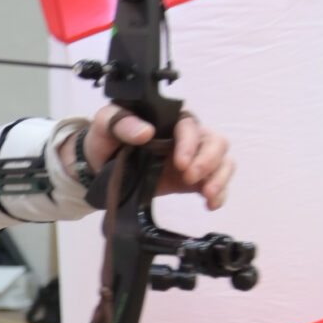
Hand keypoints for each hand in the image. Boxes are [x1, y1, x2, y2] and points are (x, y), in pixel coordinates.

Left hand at [80, 106, 233, 209]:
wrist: (99, 165)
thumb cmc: (105, 138)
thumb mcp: (106, 123)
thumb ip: (122, 123)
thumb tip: (146, 132)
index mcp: (169, 119)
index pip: (190, 126)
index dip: (190, 144)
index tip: (180, 163)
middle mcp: (187, 137)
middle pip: (215, 142)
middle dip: (209, 161)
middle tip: (191, 178)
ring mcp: (193, 158)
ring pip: (222, 161)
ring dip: (220, 178)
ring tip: (207, 195)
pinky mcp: (193, 179)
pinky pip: (216, 182)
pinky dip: (220, 194)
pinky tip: (211, 204)